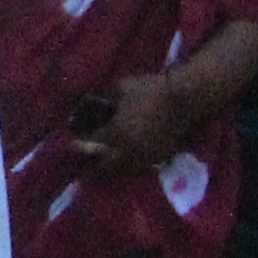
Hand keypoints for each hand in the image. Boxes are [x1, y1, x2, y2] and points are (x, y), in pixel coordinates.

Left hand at [67, 69, 204, 176]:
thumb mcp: (122, 87)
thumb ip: (106, 97)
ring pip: (124, 170)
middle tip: (88, 163)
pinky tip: (130, 157)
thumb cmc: (151, 89)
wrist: (185, 97)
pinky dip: (133, 164)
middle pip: (106, 166)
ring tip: (107, 163)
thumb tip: (96, 101)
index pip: (91, 143)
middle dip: (94, 165)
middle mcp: (128, 150)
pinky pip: (142, 165)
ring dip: (114, 167)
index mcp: (115, 133)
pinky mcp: (161, 157)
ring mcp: (146, 156)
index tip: (73, 143)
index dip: (79, 143)